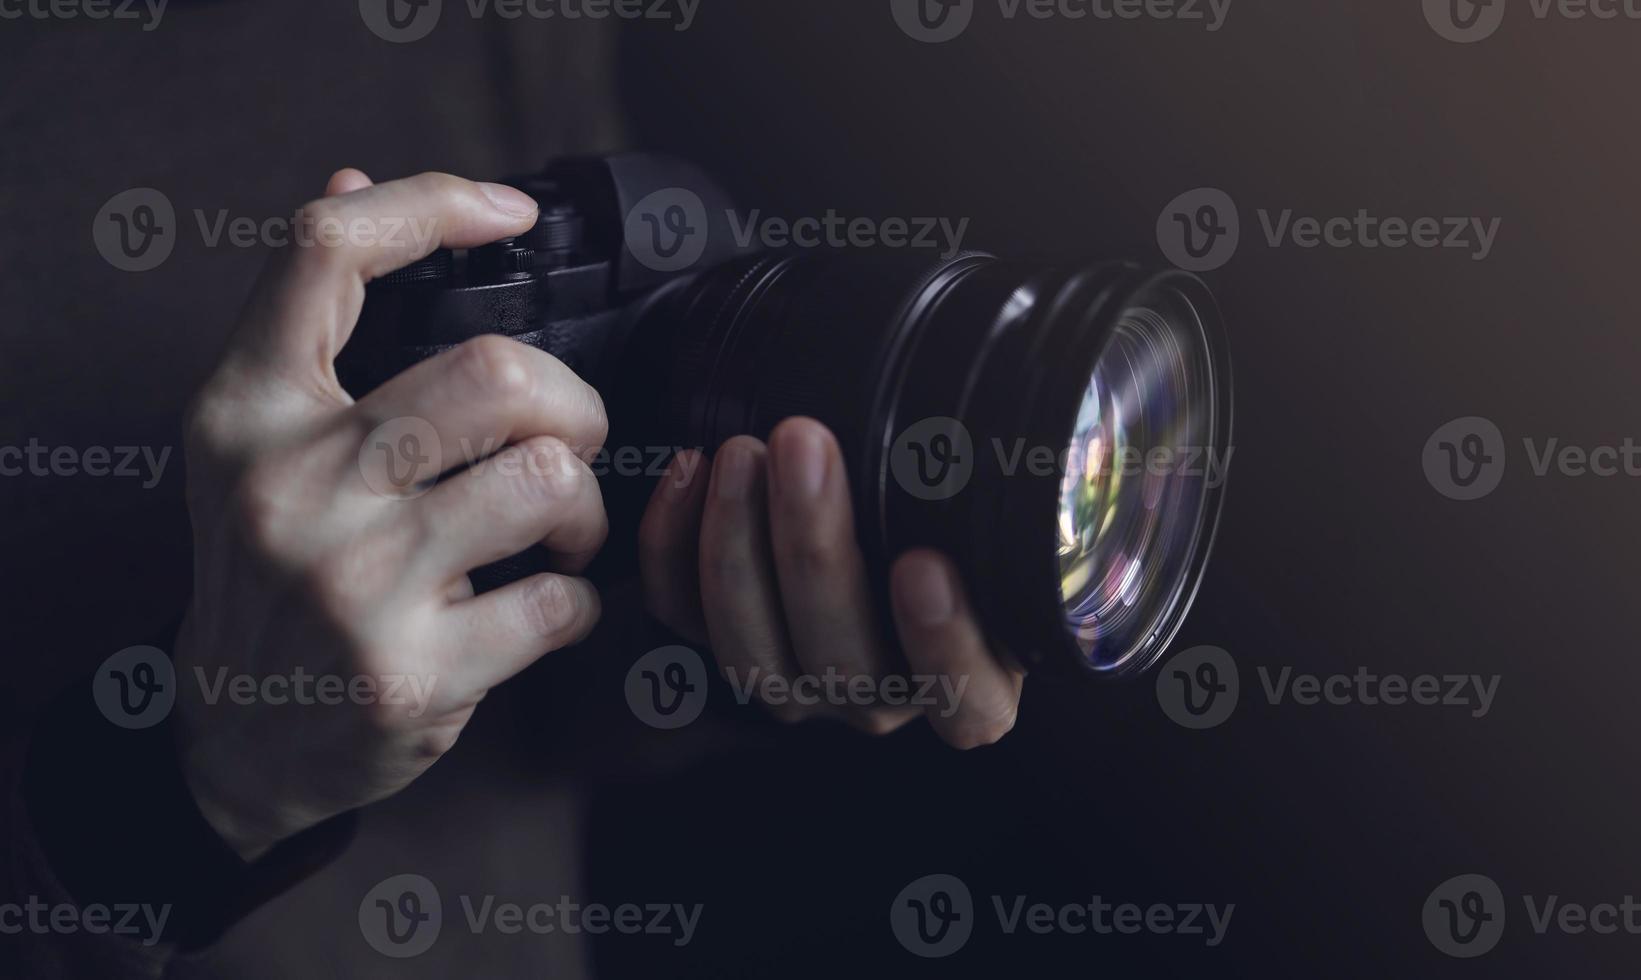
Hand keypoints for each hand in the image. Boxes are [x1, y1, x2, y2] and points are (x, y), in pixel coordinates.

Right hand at [175, 169, 608, 859]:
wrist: (239, 737)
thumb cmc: (269, 572)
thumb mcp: (253, 440)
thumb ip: (307, 318)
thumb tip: (354, 177)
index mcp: (246, 412)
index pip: (326, 250)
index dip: (434, 203)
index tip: (511, 211)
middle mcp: (291, 486)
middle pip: (497, 371)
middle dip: (572, 405)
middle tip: (566, 444)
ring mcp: (351, 585)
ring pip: (549, 481)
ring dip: (585, 509)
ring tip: (557, 533)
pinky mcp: (413, 675)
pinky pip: (563, 602)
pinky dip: (579, 602)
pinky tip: (542, 607)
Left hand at [638, 418, 1023, 747]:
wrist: (881, 494)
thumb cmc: (958, 505)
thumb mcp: (1000, 507)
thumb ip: (1010, 491)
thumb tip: (1015, 424)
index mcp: (972, 684)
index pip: (967, 700)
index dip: (944, 643)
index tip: (924, 563)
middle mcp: (882, 697)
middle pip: (841, 660)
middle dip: (815, 549)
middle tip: (805, 445)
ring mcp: (798, 681)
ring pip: (751, 650)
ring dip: (738, 544)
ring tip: (741, 452)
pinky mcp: (724, 643)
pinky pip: (682, 618)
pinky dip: (672, 547)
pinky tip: (687, 469)